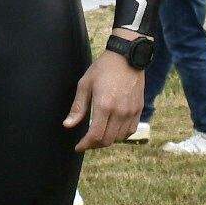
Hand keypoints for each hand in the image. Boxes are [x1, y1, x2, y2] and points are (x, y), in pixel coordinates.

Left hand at [66, 35, 147, 150]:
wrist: (127, 57)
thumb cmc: (103, 68)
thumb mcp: (85, 84)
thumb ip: (78, 107)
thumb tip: (67, 125)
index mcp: (104, 105)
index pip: (95, 135)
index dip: (85, 145)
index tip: (78, 147)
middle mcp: (119, 111)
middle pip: (107, 140)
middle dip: (94, 145)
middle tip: (86, 142)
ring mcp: (131, 111)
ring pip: (119, 138)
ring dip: (107, 140)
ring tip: (98, 136)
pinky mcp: (138, 109)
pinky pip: (130, 131)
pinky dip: (120, 135)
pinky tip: (112, 131)